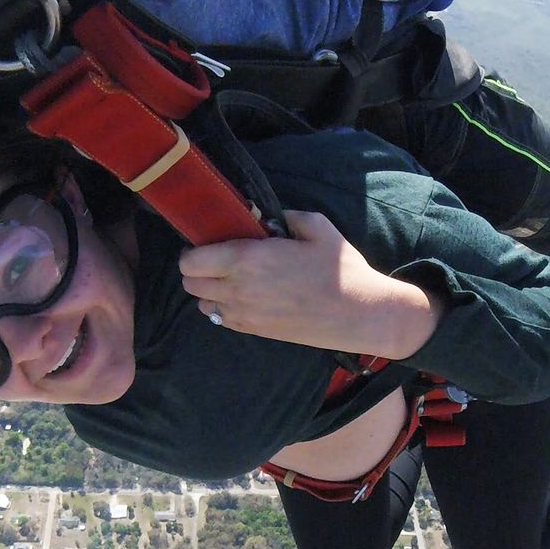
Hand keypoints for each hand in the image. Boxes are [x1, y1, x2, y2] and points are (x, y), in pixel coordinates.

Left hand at [179, 211, 444, 357]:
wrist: (359, 314)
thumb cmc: (340, 270)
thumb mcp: (316, 227)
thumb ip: (284, 217)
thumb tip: (264, 218)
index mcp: (247, 259)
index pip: (191, 261)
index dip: (194, 250)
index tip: (208, 241)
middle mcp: (237, 289)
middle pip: (190, 283)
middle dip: (197, 269)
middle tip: (217, 259)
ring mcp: (244, 314)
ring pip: (201, 304)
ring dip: (208, 290)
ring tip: (229, 279)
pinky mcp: (254, 331)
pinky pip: (219, 319)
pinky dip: (222, 307)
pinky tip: (242, 296)